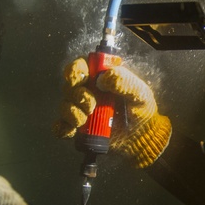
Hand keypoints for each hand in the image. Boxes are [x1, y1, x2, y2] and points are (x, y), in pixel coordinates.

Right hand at [53, 57, 171, 167]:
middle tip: (91, 105)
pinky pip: (61, 126)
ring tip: (86, 120)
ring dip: (72, 112)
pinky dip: (62, 128)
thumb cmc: (142, 110)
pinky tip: (72, 131)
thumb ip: (125, 81)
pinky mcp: (78, 128)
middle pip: (69, 86)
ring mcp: (82, 110)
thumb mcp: (140, 93)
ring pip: (65, 105)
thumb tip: (103, 78)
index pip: (81, 66)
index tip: (79, 78)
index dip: (76, 69)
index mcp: (101, 77)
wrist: (141, 137)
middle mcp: (88, 91)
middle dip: (77, 94)